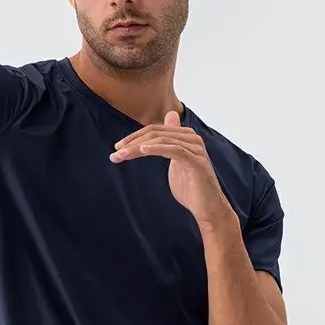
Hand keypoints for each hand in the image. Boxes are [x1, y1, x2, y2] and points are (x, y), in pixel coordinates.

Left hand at [110, 110, 237, 232]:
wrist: (208, 209)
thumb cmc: (191, 189)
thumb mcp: (175, 162)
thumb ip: (168, 143)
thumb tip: (170, 115)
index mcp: (185, 136)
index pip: (154, 130)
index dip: (134, 137)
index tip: (117, 148)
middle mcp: (192, 138)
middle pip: (156, 133)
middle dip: (132, 142)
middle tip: (115, 153)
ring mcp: (195, 149)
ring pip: (161, 140)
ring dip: (138, 147)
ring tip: (122, 155)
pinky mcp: (196, 161)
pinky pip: (173, 149)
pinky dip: (156, 148)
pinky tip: (142, 151)